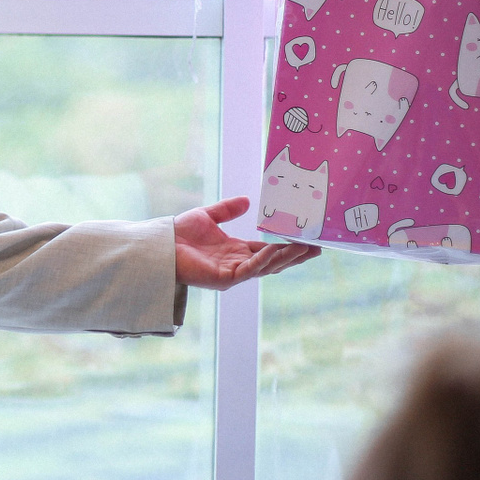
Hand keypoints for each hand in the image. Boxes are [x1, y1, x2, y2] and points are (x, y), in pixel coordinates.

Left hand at [174, 195, 318, 289]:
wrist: (160, 244)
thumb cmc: (180, 233)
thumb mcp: (208, 216)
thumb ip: (228, 209)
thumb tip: (249, 200)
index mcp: (236, 251)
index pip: (268, 249)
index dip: (288, 244)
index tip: (308, 238)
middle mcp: (238, 264)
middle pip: (274, 261)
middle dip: (296, 255)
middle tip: (319, 247)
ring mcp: (233, 273)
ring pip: (266, 266)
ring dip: (286, 257)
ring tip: (305, 247)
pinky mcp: (225, 278)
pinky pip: (250, 269)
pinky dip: (264, 259)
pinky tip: (276, 250)